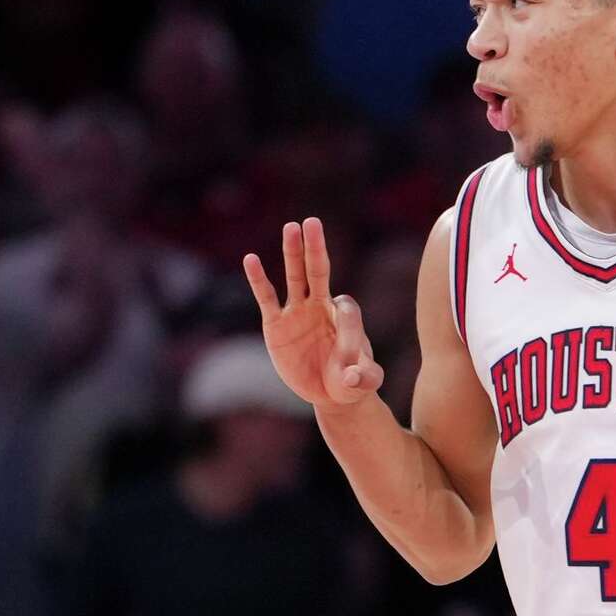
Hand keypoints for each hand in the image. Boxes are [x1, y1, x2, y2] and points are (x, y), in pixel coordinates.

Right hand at [244, 218, 382, 408]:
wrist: (330, 393)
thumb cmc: (352, 383)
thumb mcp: (364, 382)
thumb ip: (364, 377)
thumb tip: (350, 376)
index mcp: (344, 316)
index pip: (346, 307)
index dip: (348, 323)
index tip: (350, 352)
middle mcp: (319, 307)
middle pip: (318, 271)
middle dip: (316, 248)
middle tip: (313, 222)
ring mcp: (297, 314)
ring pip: (294, 277)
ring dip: (293, 253)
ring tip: (291, 227)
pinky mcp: (276, 326)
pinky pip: (266, 298)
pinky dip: (259, 279)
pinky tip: (251, 259)